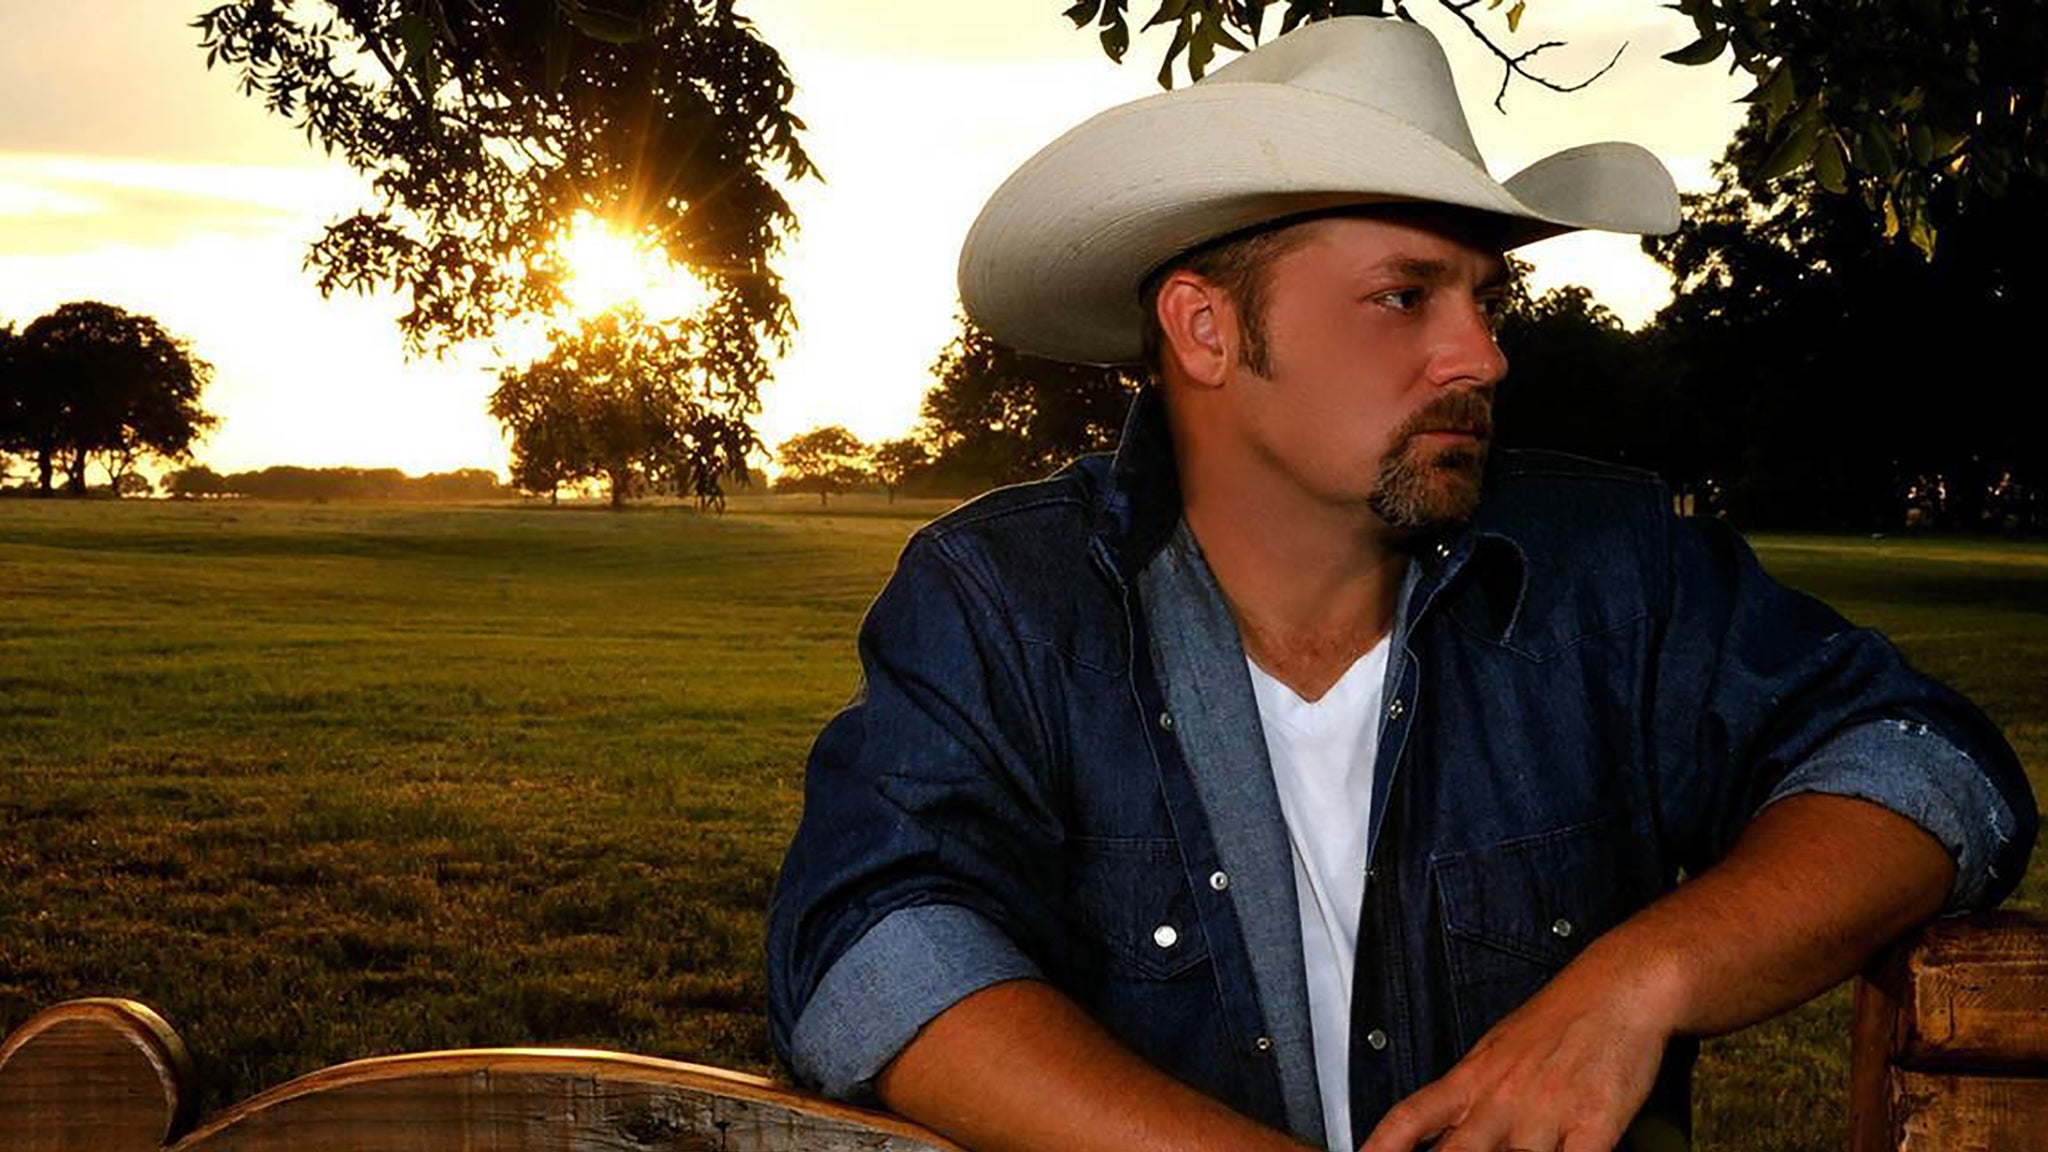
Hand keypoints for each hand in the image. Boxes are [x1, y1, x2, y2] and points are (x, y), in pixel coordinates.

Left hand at [1356, 941, 1684, 1151]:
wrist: (1619, 987)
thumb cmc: (1561, 1019)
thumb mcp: (1497, 1050)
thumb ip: (1468, 1096)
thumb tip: (1438, 1131)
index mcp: (1472, 1078)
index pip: (1410, 1118)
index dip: (1382, 1147)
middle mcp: (1500, 1098)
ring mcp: (1544, 1113)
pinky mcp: (1592, 1124)